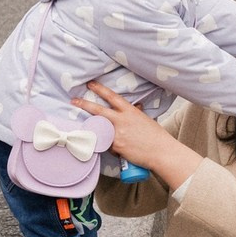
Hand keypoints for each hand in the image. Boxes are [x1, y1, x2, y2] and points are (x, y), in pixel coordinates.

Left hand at [74, 83, 200, 190]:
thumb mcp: (145, 120)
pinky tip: (122, 150)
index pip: (112, 97)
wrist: (161, 151)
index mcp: (130, 112)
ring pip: (101, 130)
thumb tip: (134, 107)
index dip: (100, 89)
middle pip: (98, 110)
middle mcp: (122, 121)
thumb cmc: (156, 136)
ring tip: (104, 135)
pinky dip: (112, 148)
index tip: (90, 85)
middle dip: (84, 104)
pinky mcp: (116, 147)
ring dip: (99, 132)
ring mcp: (118, 134)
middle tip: (74, 100)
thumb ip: (135, 113)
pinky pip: (108, 145)